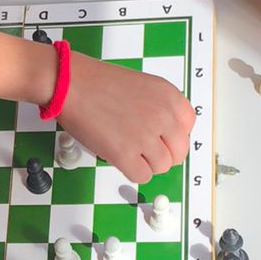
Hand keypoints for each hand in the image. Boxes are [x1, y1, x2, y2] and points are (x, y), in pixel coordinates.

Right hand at [59, 51, 194, 183]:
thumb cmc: (98, 83)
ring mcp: (145, 137)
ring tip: (131, 152)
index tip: (163, 137)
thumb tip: (165, 133)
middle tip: (148, 151)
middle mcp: (162, 116)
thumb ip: (160, 107)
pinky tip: (123, 159)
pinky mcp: (126, 154)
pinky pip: (143, 176)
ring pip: (162, 167)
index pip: (189, 127)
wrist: (71, 84)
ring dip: (148, 164)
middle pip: (179, 151)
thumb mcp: (143, 86)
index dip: (174, 135)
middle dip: (165, 154)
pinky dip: (134, 171)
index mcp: (169, 97)